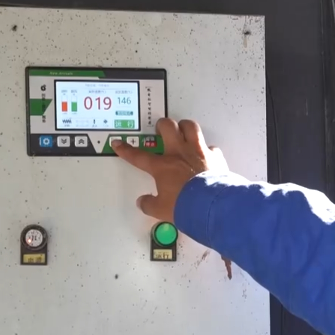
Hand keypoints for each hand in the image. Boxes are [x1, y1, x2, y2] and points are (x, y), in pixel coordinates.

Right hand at [112, 118, 227, 222]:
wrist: (210, 206)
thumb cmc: (184, 206)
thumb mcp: (161, 210)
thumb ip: (149, 205)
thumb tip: (143, 203)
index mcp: (163, 166)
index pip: (139, 156)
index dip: (127, 150)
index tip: (119, 144)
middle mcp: (180, 153)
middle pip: (168, 127)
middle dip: (162, 125)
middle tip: (161, 129)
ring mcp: (198, 152)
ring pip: (190, 127)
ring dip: (185, 126)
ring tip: (183, 129)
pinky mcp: (215, 156)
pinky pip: (211, 147)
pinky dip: (208, 150)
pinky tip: (206, 154)